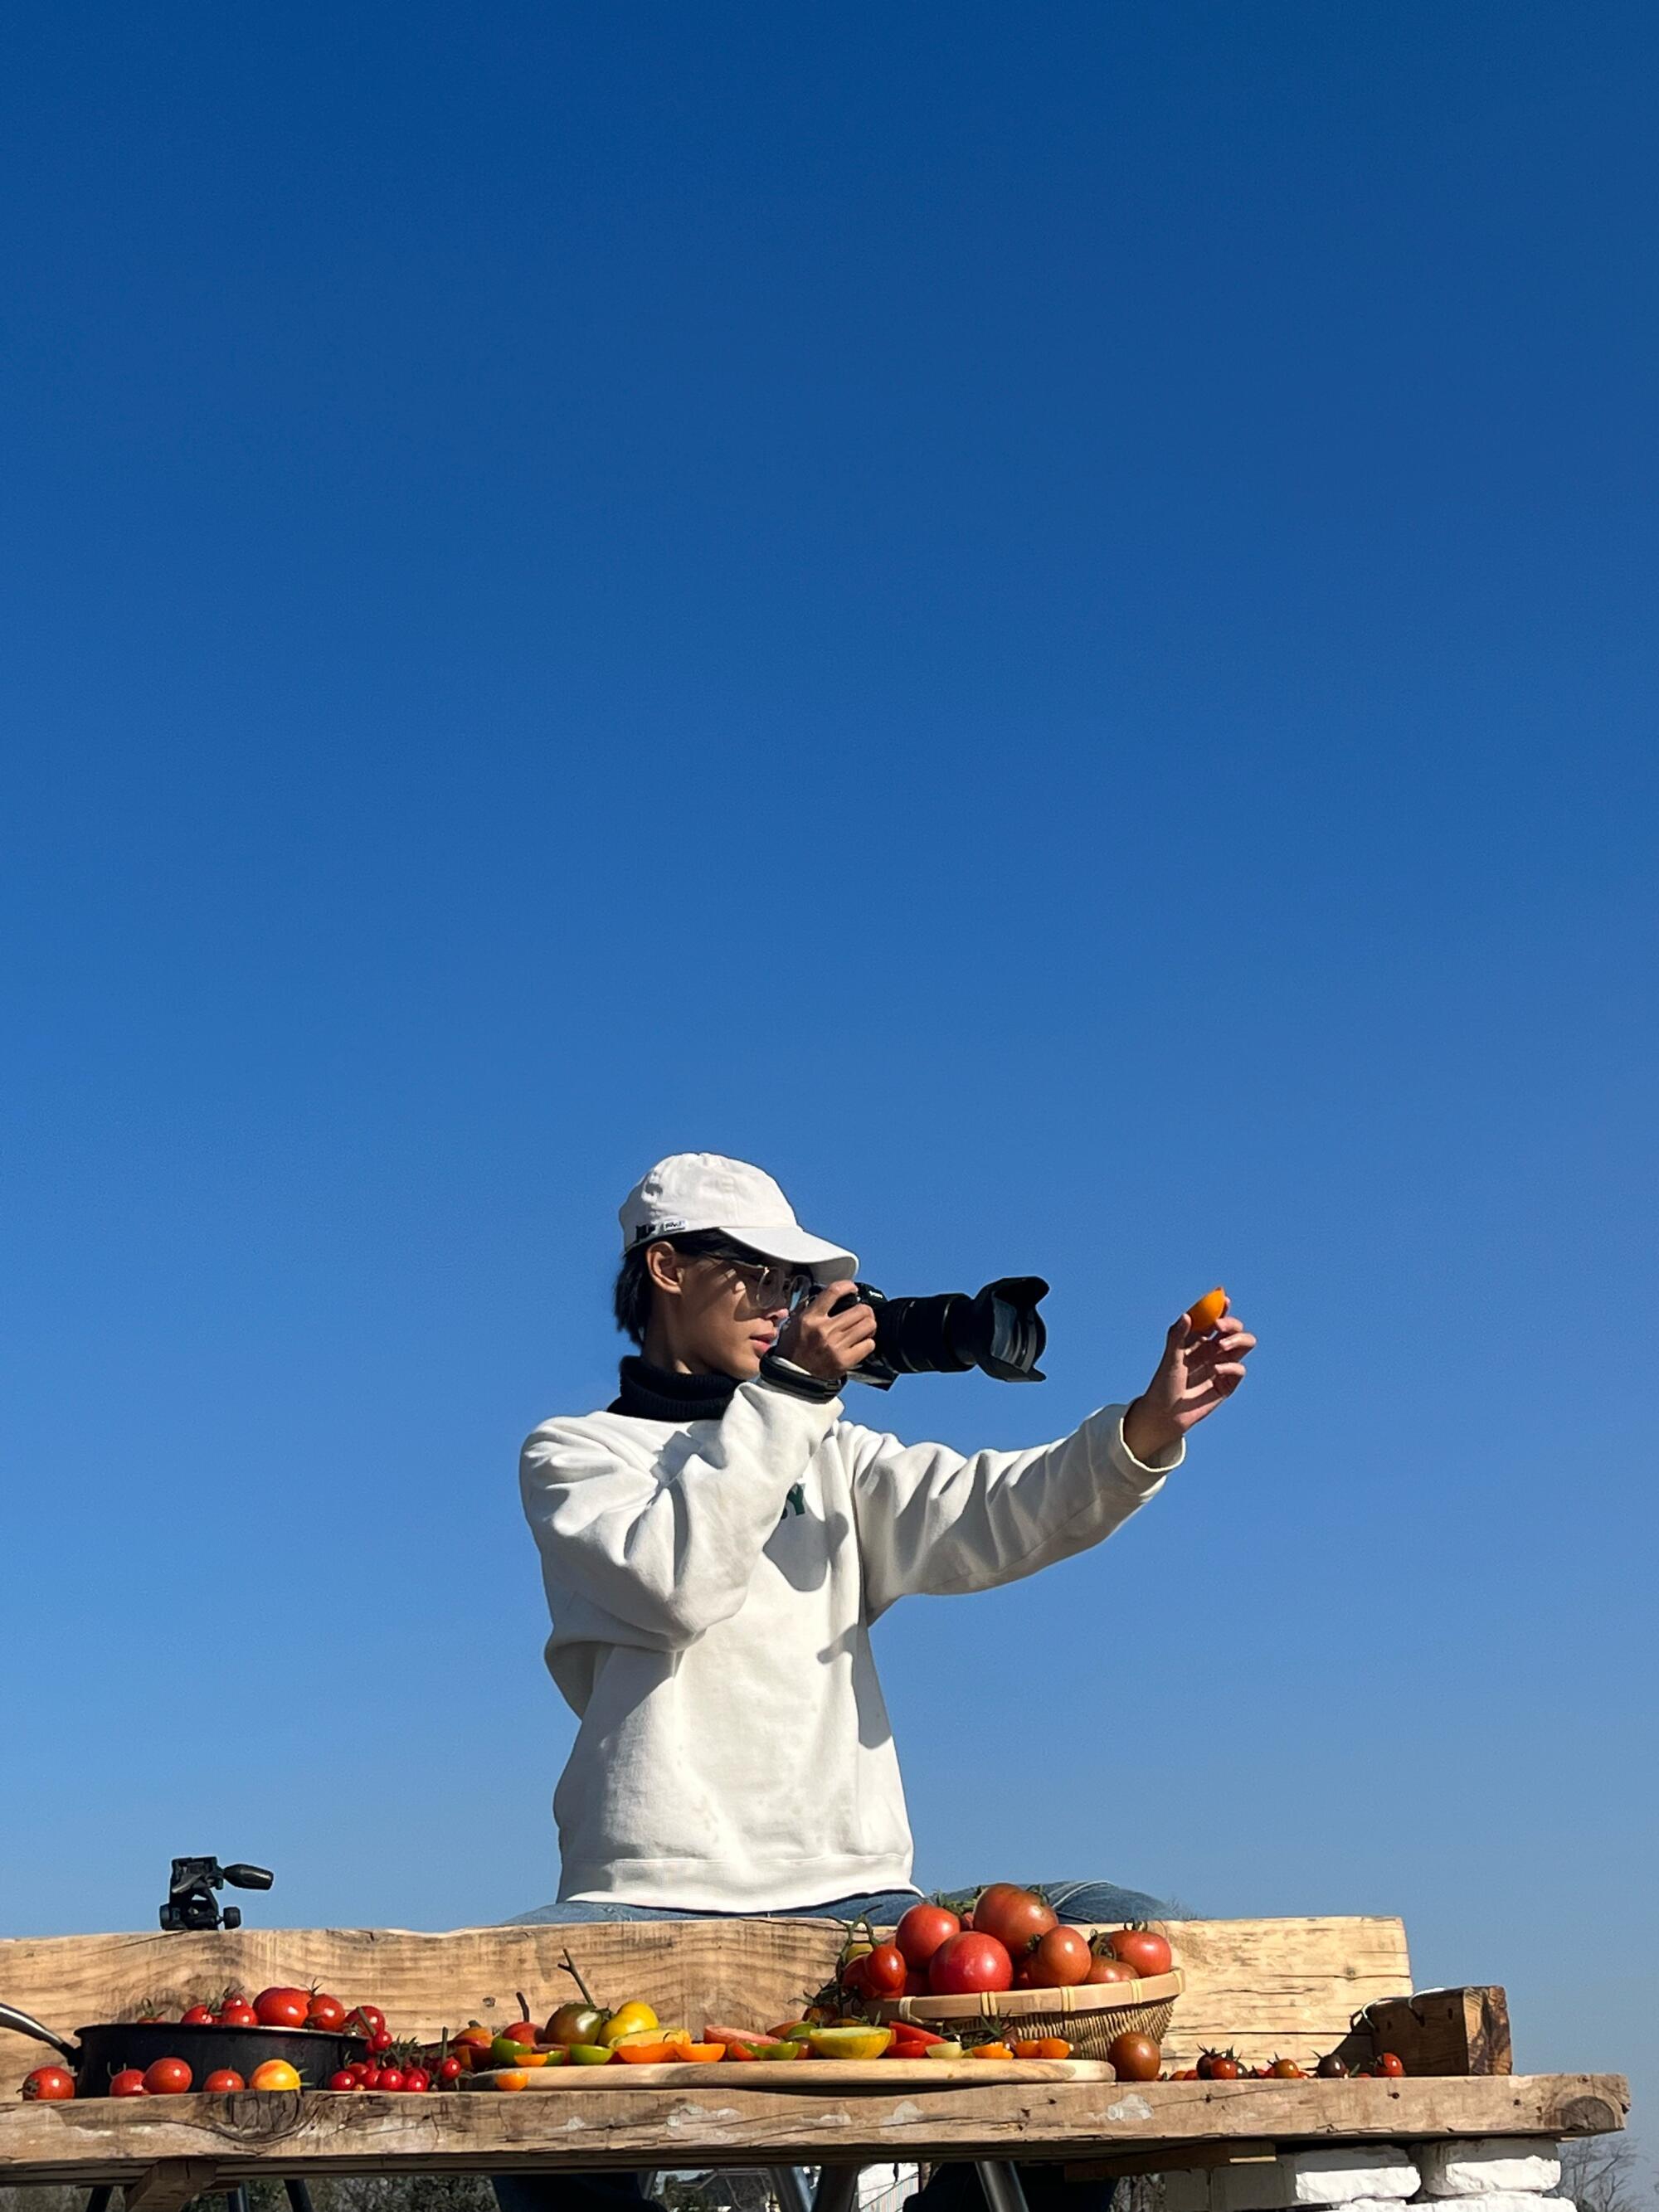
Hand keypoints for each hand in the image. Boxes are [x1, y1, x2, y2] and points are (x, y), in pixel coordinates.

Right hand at [776, 1281, 878, 1381]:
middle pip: (860, 1309)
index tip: (852, 1288)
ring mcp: (836, 1346)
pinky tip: (861, 1343)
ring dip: (869, 1324)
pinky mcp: (845, 1361)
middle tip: (862, 1313)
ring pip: (868, 1325)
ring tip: (864, 1327)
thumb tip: (829, 1297)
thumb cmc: (793, 1351)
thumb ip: (811, 1308)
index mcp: (810, 1318)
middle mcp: (824, 1330)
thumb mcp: (794, 1323)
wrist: (793, 1379)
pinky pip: (869, 1345)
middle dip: (864, 1309)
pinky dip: (868, 1342)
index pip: (833, 1292)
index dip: (847, 1286)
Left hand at [1122, 1299, 1256, 1463]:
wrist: (1166, 1414)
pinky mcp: (1228, 1384)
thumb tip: (1187, 1315)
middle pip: (1234, 1329)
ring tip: (1220, 1346)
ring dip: (1237, 1340)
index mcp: (1197, 1339)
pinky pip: (1239, 1368)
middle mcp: (1212, 1350)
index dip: (1221, 1308)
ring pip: (1244, 1344)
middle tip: (1218, 1327)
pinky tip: (1215, 1370)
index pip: (1213, 1318)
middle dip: (1231, 1323)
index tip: (1224, 1300)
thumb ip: (1177, 1337)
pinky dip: (1230, 1366)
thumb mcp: (1170, 1358)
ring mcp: (1222, 1365)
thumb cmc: (1164, 1384)